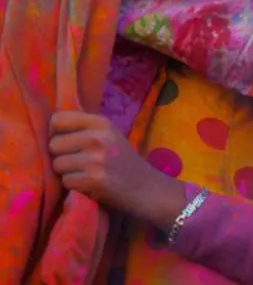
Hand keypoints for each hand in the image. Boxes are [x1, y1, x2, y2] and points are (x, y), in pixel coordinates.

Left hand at [49, 110, 182, 228]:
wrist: (146, 187)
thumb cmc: (123, 161)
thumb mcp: (109, 135)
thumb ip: (85, 128)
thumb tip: (51, 124)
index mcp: (102, 122)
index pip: (58, 119)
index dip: (56, 132)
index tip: (64, 142)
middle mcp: (99, 137)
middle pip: (54, 144)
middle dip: (61, 156)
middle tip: (79, 162)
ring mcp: (97, 158)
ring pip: (57, 164)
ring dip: (67, 173)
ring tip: (85, 173)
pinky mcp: (94, 179)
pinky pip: (65, 181)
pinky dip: (74, 186)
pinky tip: (89, 184)